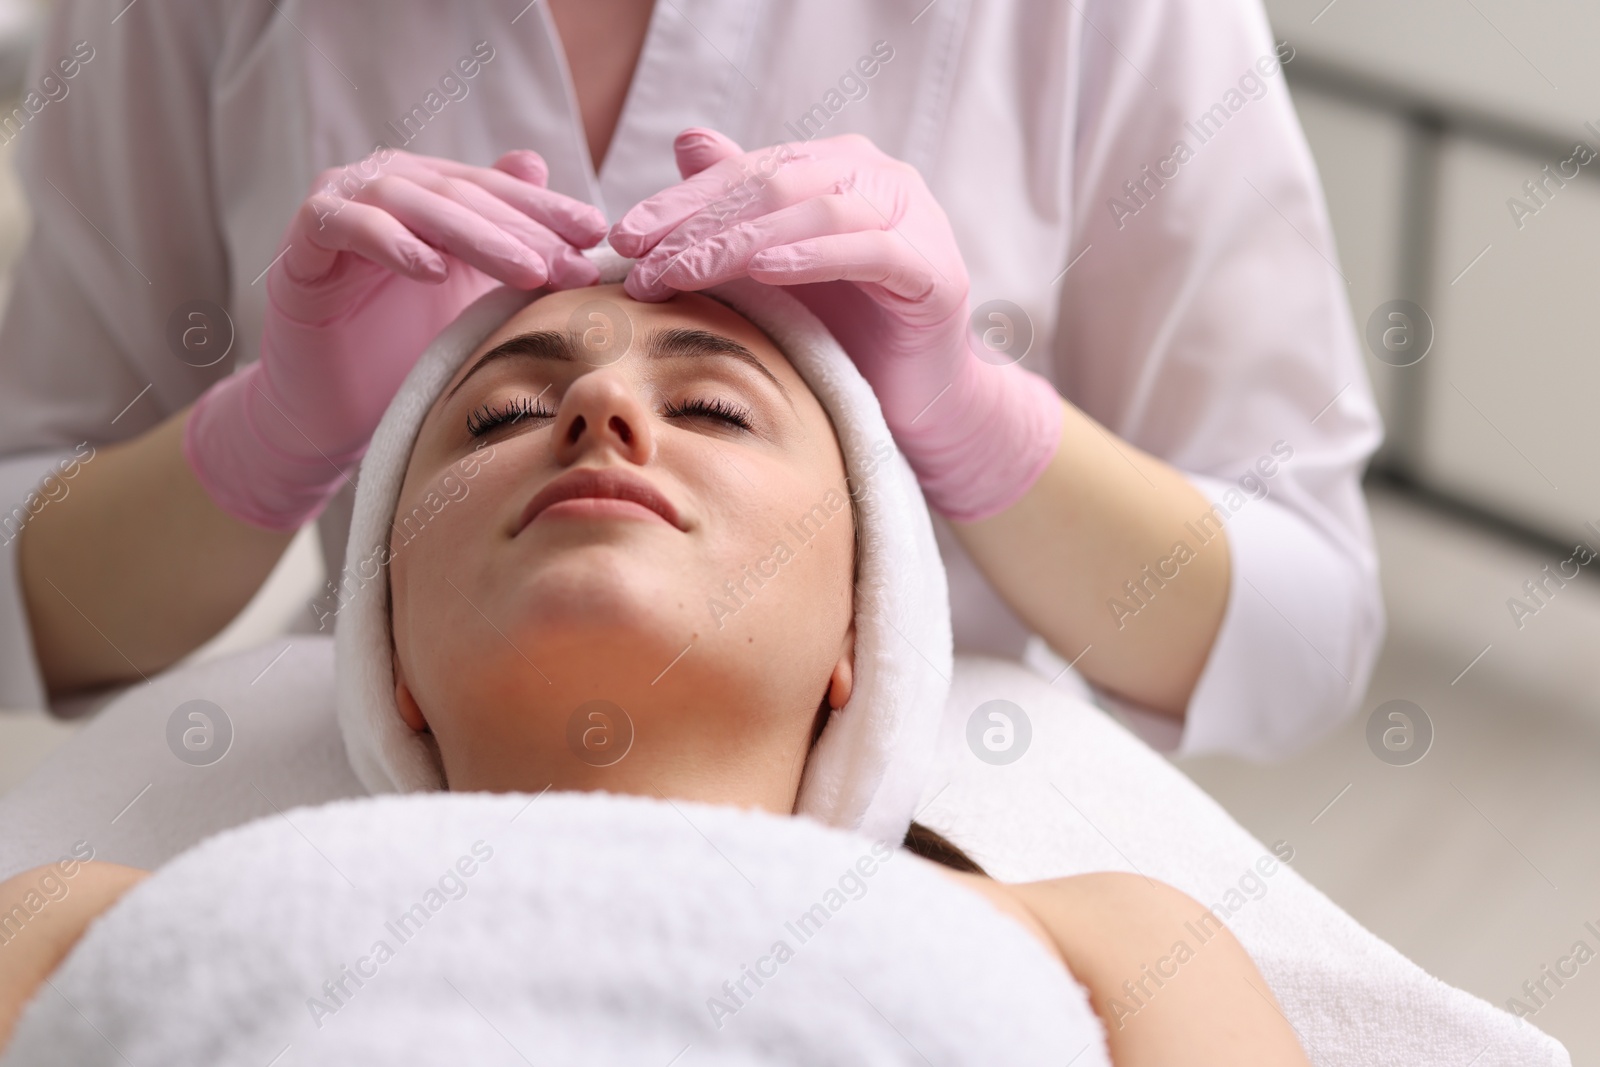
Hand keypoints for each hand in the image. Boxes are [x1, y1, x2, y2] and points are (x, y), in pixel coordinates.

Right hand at [184, 148, 606, 529]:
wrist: (331, 410)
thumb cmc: (403, 350)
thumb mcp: (471, 297)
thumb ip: (505, 239)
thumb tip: (541, 167)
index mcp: (427, 192)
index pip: (495, 191)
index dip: (546, 210)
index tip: (598, 234)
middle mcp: (381, 187)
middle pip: (461, 195)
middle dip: (523, 230)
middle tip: (574, 264)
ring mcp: (336, 207)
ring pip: (411, 203)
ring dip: (473, 236)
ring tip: (525, 271)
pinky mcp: (300, 247)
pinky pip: (344, 226)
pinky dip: (390, 243)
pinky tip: (434, 270)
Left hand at [608, 129, 1061, 521]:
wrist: (920, 400)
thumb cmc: (848, 333)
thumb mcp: (777, 272)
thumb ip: (738, 210)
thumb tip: (686, 141)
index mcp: (839, 167)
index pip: (748, 172)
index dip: (682, 200)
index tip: (624, 237)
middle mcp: (880, 178)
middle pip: (775, 185)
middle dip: (700, 224)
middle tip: (642, 263)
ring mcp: (915, 218)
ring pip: (815, 211)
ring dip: (740, 242)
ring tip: (684, 272)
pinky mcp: (935, 270)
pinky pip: (870, 251)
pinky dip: (814, 255)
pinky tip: (766, 269)